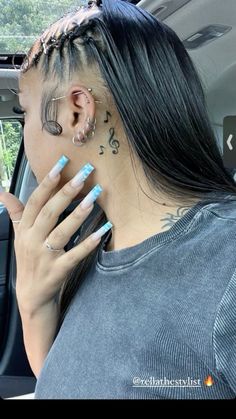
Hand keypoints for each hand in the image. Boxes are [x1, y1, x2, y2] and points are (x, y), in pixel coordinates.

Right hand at [0, 160, 104, 314]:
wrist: (31, 296)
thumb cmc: (29, 261)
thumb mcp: (19, 236)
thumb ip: (15, 213)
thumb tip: (2, 192)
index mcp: (24, 229)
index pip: (35, 201)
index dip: (47, 182)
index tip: (61, 164)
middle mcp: (32, 241)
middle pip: (49, 212)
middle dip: (67, 191)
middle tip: (85, 173)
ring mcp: (45, 257)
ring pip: (62, 231)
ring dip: (78, 212)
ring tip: (94, 195)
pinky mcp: (58, 271)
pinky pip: (75, 255)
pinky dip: (89, 243)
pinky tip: (103, 230)